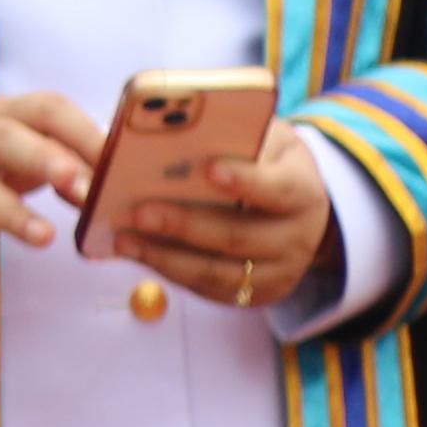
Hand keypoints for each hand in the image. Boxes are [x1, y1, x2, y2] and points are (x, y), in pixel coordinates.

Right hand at [0, 91, 101, 271]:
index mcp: (5, 114)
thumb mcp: (25, 149)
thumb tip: (111, 187)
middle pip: (4, 141)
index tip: (117, 161)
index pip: (46, 110)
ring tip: (45, 237)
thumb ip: (69, 162)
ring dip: (11, 212)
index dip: (82, 132)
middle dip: (44, 160)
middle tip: (81, 185)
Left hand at [122, 132, 333, 316]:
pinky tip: (138, 254)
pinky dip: (169, 272)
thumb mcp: (261, 139)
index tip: (208, 169)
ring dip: (166, 257)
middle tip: (139, 212)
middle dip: (185, 225)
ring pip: (218, 272)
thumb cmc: (265, 162)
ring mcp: (278, 271)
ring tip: (123, 240)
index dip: (246, 181)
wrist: (294, 207)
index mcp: (302, 190)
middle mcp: (297, 237)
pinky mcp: (254, 294)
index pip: (278, 189)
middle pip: (238, 237)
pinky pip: (207, 288)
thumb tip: (171, 131)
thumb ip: (228, 135)